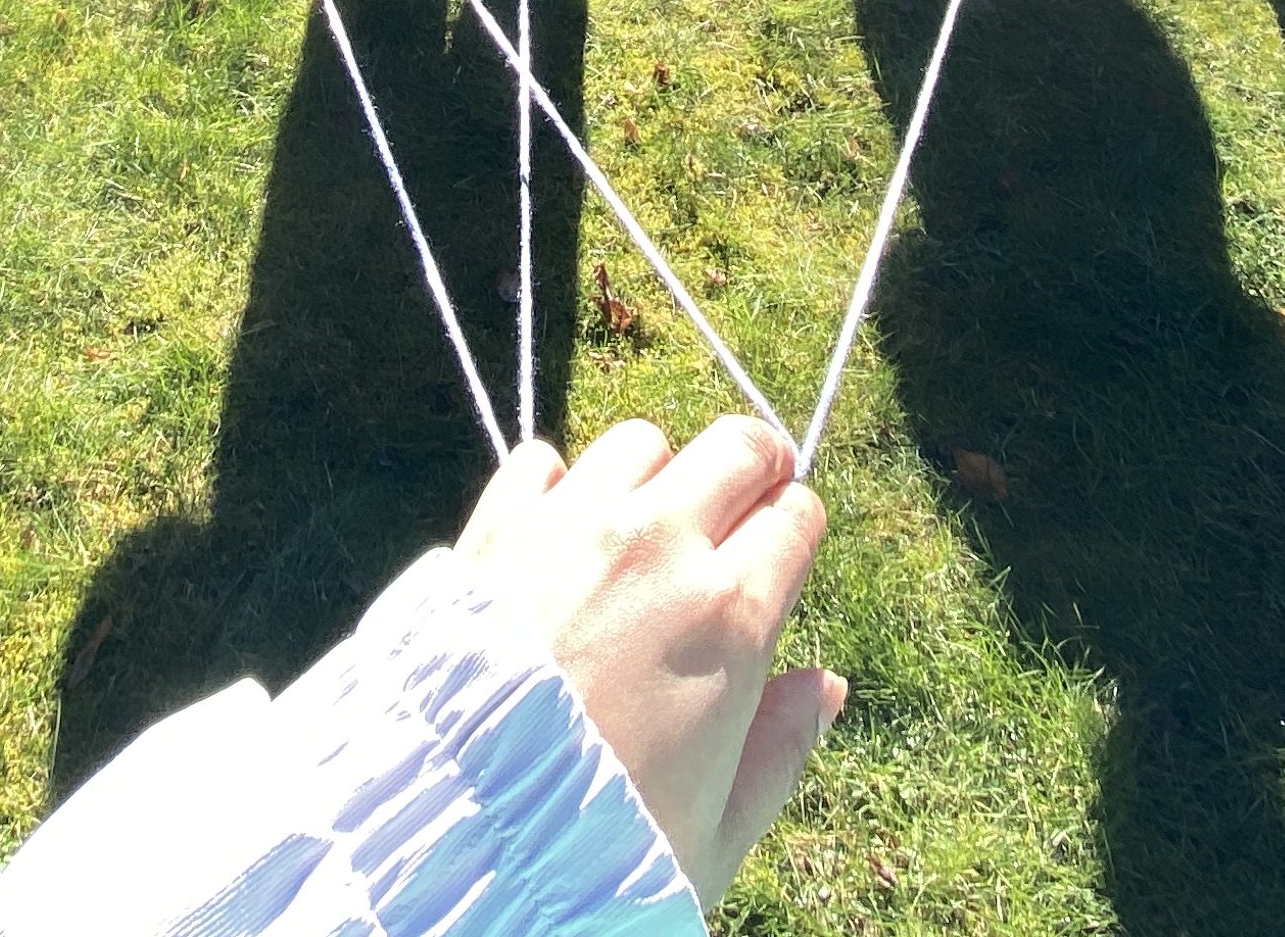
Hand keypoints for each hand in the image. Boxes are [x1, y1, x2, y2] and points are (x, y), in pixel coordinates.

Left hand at [451, 417, 841, 906]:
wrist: (458, 828)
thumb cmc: (599, 841)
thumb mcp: (719, 829)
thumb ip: (783, 747)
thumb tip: (826, 686)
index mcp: (730, 614)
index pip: (797, 513)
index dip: (794, 528)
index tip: (778, 551)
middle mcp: (659, 548)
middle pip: (737, 446)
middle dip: (750, 468)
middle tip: (735, 508)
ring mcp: (574, 525)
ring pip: (642, 443)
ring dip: (652, 477)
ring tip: (638, 529)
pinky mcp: (499, 524)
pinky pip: (542, 459)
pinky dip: (554, 486)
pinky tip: (554, 537)